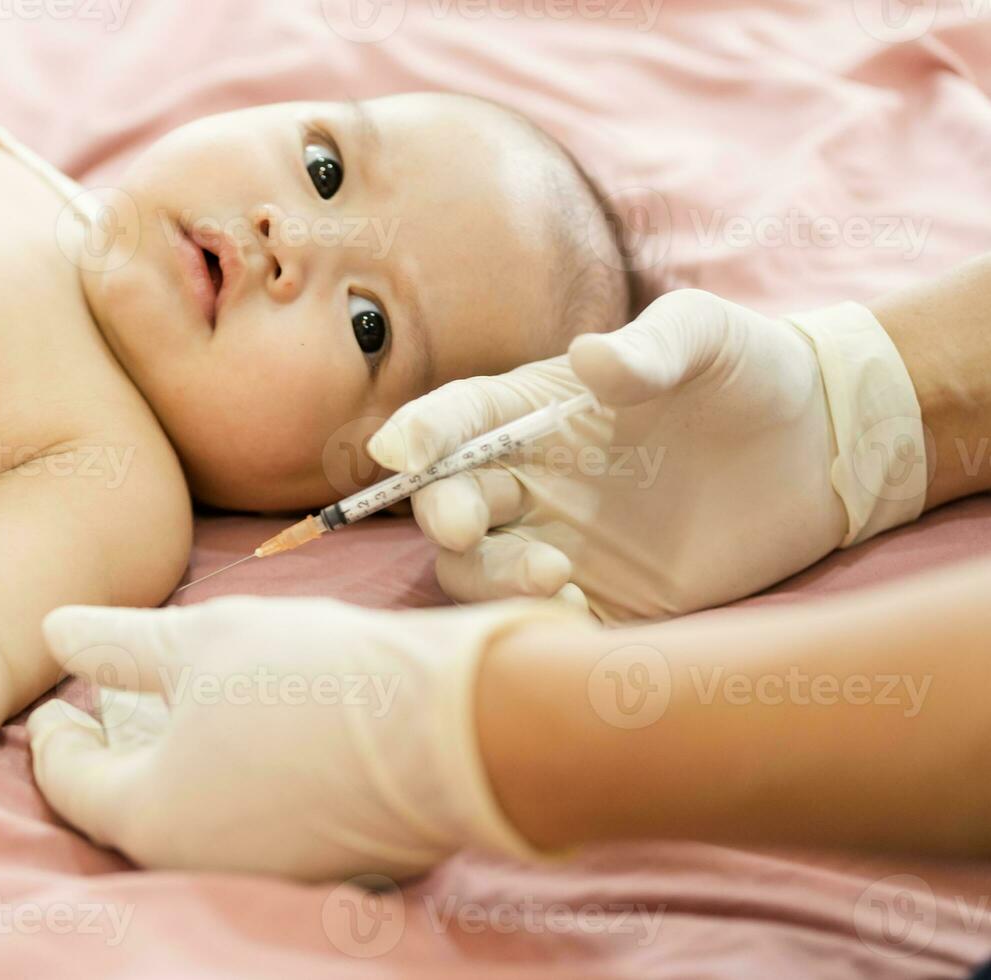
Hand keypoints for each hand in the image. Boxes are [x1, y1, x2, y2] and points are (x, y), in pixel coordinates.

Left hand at [27, 595, 580, 880]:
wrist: (455, 727)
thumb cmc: (314, 676)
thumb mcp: (202, 641)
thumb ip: (118, 644)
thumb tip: (54, 632)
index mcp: (150, 816)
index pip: (70, 782)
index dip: (53, 736)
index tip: (54, 703)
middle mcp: (197, 864)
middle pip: (129, 809)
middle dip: (113, 756)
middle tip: (107, 709)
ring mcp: (264, 874)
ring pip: (192, 821)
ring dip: (175, 769)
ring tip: (180, 713)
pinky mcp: (322, 867)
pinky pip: (250, 828)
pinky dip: (232, 786)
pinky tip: (251, 739)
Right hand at [367, 289, 926, 622]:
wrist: (824, 449)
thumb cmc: (750, 373)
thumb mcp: (707, 335)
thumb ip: (652, 347)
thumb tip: (591, 360)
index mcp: (534, 413)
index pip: (456, 421)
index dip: (420, 435)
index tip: (402, 452)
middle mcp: (531, 481)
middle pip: (448, 506)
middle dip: (445, 517)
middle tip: (471, 525)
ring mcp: (560, 544)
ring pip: (478, 575)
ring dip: (491, 581)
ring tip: (556, 578)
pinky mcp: (604, 601)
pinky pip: (546, 627)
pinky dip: (543, 630)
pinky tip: (583, 615)